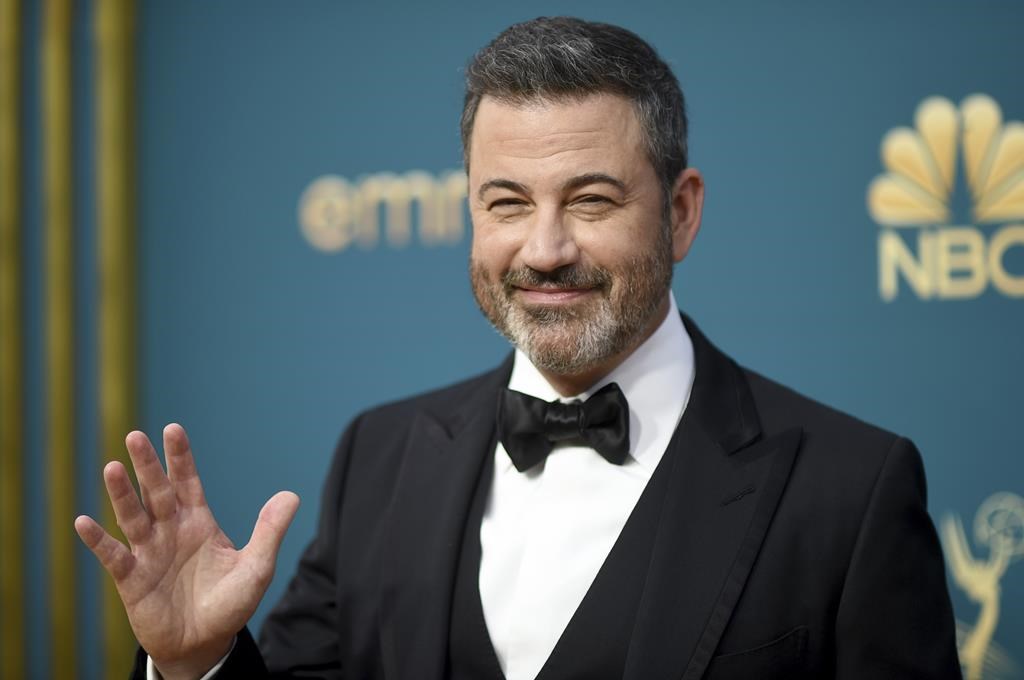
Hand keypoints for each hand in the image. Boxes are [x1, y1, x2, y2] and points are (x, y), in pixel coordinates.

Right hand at [74, 424, 299, 679]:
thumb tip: (291, 495)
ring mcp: (148, 552)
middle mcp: (170, 530)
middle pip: (157, 491)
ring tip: (112, 467)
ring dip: (122, 493)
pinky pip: (113, 556)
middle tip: (136, 435)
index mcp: (199, 522)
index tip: (173, 429)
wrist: (205, 644)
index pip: (188, 482)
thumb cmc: (230, 604)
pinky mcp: (131, 579)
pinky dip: (98, 541)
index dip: (180, 457)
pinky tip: (83, 522)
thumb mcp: (256, 567)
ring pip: (132, 516)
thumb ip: (269, 531)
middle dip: (148, 465)